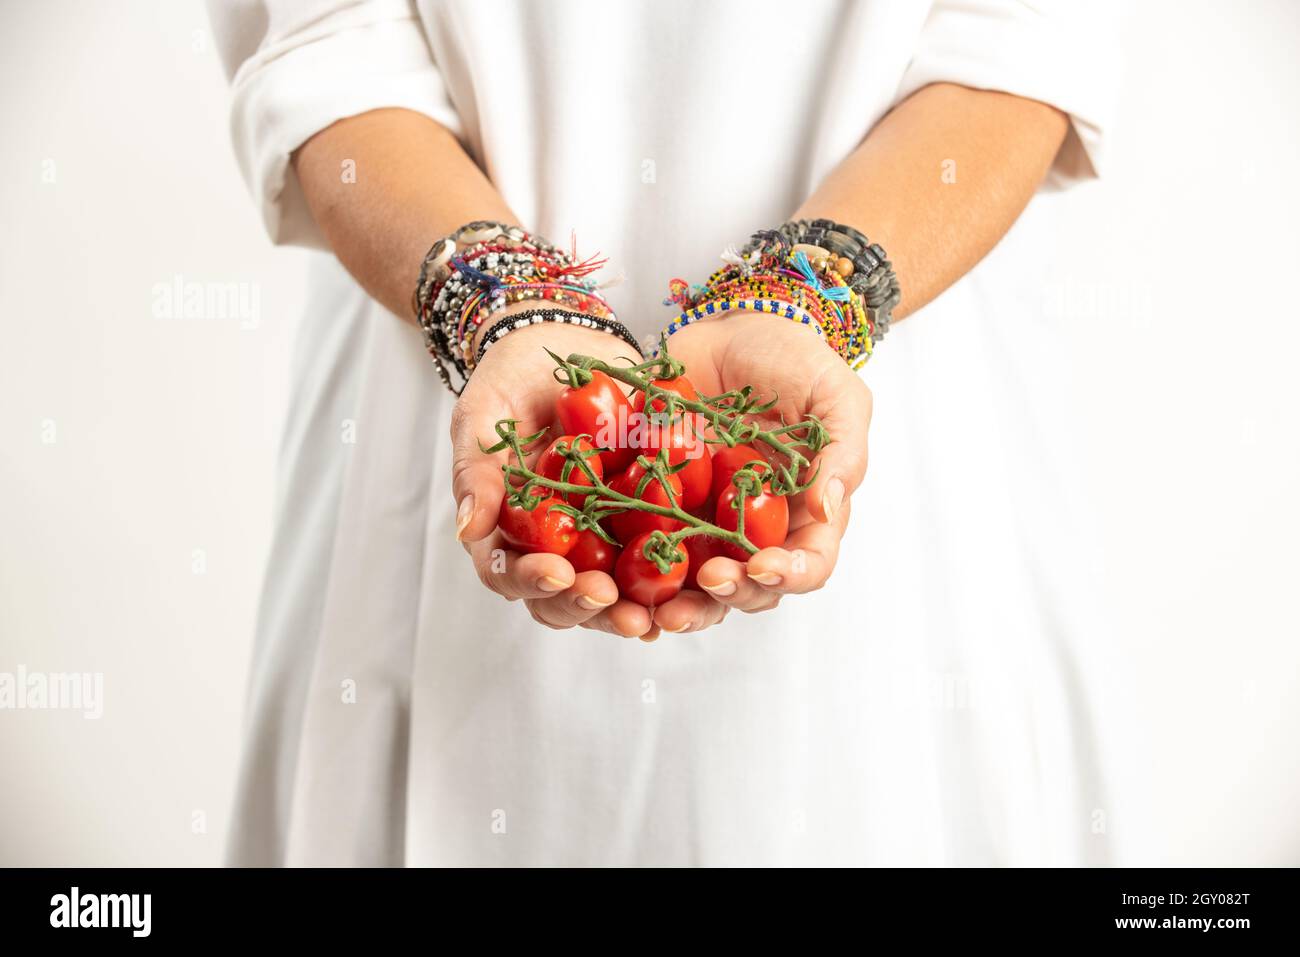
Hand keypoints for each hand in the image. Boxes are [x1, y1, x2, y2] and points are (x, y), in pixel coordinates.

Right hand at [450, 313, 659, 638]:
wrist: (566, 347)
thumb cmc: (512, 381)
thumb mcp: (482, 416)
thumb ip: (475, 471)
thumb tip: (467, 528)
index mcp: (508, 530)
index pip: (510, 573)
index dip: (532, 581)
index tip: (557, 573)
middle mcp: (554, 545)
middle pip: (563, 598)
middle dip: (585, 606)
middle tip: (608, 600)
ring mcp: (600, 538)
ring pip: (611, 594)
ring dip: (628, 611)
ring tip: (649, 615)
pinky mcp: (644, 523)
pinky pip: (661, 560)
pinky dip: (675, 582)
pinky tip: (693, 587)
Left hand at [648, 313, 871, 630]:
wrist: (729, 325)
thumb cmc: (793, 359)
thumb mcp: (834, 395)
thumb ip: (841, 452)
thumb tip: (829, 510)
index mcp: (805, 513)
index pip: (808, 564)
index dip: (789, 575)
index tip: (762, 567)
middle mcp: (754, 530)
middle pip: (747, 587)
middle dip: (727, 595)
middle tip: (706, 583)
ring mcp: (703, 520)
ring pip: (692, 583)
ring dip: (678, 602)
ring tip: (655, 608)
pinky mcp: (655, 504)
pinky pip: (640, 545)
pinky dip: (626, 568)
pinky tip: (610, 575)